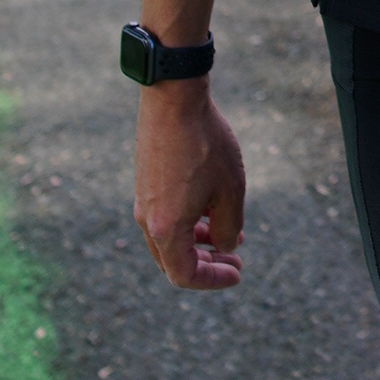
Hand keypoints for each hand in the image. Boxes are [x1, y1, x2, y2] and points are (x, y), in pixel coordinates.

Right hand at [135, 82, 246, 290]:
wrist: (174, 99)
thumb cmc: (205, 145)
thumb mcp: (230, 191)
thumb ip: (229, 228)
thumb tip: (223, 247)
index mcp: (166, 229)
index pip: (184, 275)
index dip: (213, 280)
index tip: (238, 272)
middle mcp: (147, 219)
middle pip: (172, 261)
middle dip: (206, 264)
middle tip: (235, 259)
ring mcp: (142, 199)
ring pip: (168, 238)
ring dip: (198, 242)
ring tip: (229, 234)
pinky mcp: (144, 182)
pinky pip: (164, 216)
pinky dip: (187, 222)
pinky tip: (210, 207)